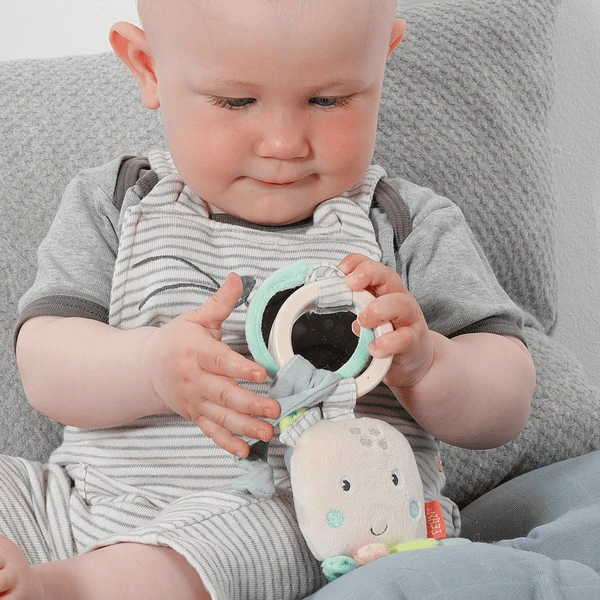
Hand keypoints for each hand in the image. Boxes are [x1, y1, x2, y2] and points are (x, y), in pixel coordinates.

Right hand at [139, 273, 279, 457]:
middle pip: (224, 394)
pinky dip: (226, 444)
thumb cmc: (177, 340)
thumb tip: (238, 278)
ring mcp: (194, 401)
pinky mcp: (194, 415)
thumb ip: (221, 302)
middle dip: (250, 404)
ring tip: (268, 433)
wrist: (146, 367)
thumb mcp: (196, 317)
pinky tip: (245, 452)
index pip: (220, 360)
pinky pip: (211, 432)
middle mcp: (194, 379)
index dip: (240, 368)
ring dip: (245, 427)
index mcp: (195, 351)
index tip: (262, 373)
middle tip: (275, 410)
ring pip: (221, 416)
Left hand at [338, 254, 434, 390]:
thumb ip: (355, 307)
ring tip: (362, 321)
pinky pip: (405, 338)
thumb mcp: (369, 317)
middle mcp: (399, 298)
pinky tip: (374, 348)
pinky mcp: (415, 340)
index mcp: (384, 290)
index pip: (372, 267)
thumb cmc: (387, 333)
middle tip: (350, 284)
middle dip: (369, 274)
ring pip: (401, 304)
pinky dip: (388, 342)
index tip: (341, 269)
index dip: (357, 263)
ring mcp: (410, 318)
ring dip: (378, 309)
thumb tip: (331, 300)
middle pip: (389, 276)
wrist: (413, 359)